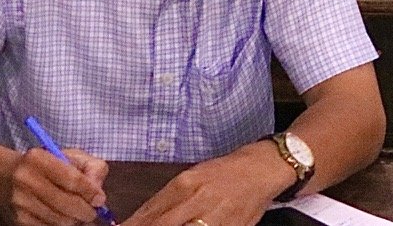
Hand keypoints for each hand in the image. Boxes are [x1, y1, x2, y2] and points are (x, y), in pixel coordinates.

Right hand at [0, 146, 111, 225]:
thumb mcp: (65, 156)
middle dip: (86, 211)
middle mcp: (26, 180)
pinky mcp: (19, 221)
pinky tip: (64, 219)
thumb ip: (89, 167)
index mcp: (38, 158)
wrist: (3, 179)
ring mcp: (21, 203)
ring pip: (60, 221)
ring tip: (78, 214)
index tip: (100, 199)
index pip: (71, 179)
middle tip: (92, 211)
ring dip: (75, 221)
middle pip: (67, 204)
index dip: (90, 191)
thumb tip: (98, 192)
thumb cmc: (42, 166)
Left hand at [121, 143, 290, 225]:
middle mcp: (196, 199)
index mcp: (184, 183)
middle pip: (161, 224)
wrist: (258, 171)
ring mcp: (213, 216)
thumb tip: (145, 217)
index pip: (151, 210)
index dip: (134, 223)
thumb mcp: (192, 178)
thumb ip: (170, 198)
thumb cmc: (223, 173)